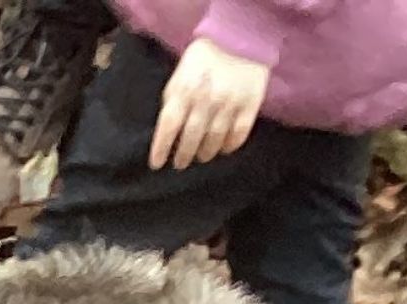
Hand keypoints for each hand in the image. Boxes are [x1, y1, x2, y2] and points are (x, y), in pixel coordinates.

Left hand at [150, 36, 269, 166]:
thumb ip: (173, 100)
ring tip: (201, 155)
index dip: (161, 149)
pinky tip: (223, 147)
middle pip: (191, 139)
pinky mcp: (249, 104)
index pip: (169, 126)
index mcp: (186, 90)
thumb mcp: (180, 74)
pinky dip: (229, 146)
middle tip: (180, 163)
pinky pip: (238, 135)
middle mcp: (206, 99)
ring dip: (205, 153)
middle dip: (183, 155)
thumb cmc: (204, 58)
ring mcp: (229, 102)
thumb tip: (167, 131)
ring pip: (214, 141)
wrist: (240, 36)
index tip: (156, 164)